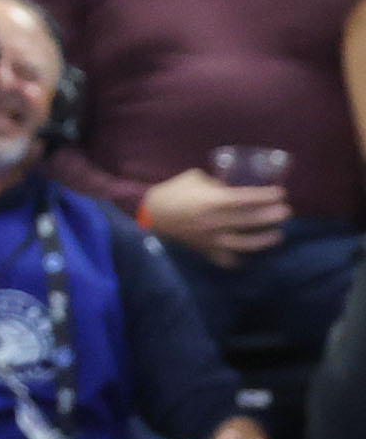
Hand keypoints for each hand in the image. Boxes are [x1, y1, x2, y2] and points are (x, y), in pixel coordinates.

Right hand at [138, 169, 289, 267]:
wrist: (152, 215)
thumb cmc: (173, 192)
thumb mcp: (194, 179)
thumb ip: (216, 183)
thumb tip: (234, 186)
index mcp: (210, 201)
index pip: (245, 198)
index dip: (266, 196)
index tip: (280, 193)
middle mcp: (214, 222)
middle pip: (250, 220)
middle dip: (272, 215)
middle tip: (286, 212)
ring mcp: (211, 240)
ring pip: (245, 244)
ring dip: (264, 239)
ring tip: (277, 234)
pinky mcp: (206, 251)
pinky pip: (228, 260)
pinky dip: (240, 258)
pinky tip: (249, 253)